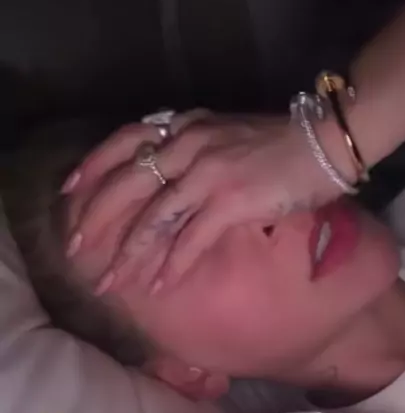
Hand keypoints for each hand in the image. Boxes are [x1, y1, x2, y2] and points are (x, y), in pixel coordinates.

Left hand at [65, 110, 342, 292]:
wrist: (326, 140)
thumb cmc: (284, 141)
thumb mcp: (229, 133)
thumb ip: (199, 147)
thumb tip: (177, 178)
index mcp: (187, 126)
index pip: (125, 141)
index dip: (93, 166)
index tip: (69, 190)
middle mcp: (190, 145)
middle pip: (128, 184)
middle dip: (98, 220)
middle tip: (78, 249)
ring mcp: (209, 173)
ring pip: (155, 219)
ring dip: (130, 255)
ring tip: (112, 282)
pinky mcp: (231, 200)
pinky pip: (191, 239)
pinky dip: (172, 266)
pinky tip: (159, 287)